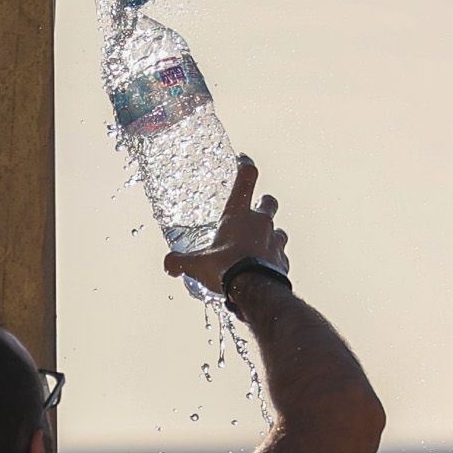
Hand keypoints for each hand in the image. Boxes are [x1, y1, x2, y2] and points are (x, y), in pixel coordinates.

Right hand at [162, 156, 286, 296]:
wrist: (255, 291)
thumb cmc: (226, 269)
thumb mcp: (197, 265)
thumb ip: (181, 262)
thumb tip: (169, 265)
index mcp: (239, 216)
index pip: (245, 180)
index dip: (245, 167)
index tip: (244, 160)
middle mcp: (261, 223)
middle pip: (269, 201)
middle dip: (264, 203)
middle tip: (256, 209)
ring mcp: (275, 241)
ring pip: (279, 229)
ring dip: (271, 233)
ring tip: (258, 244)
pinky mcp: (283, 260)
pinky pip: (280, 255)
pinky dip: (273, 259)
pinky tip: (263, 266)